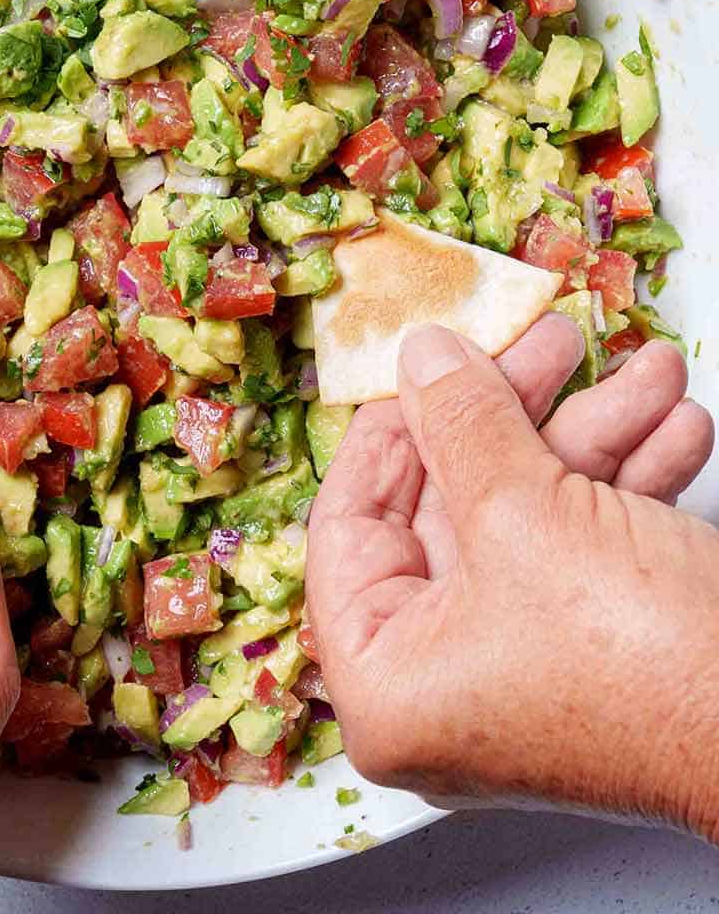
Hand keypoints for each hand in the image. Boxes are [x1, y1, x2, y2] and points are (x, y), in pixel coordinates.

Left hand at [306, 316, 718, 832]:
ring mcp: (522, 666)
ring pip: (532, 512)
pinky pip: (586, 544)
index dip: (389, 432)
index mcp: (388, 682)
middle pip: (451, 504)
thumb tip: (423, 358)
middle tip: (549, 341)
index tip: (424, 365)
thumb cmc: (647, 669)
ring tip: (646, 370)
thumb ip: (460, 421)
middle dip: (520, 410)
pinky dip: (630, 480)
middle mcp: (444, 683)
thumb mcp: (526, 513)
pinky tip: (675, 426)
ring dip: (598, 430)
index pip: (349, 527)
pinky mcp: (593, 652)